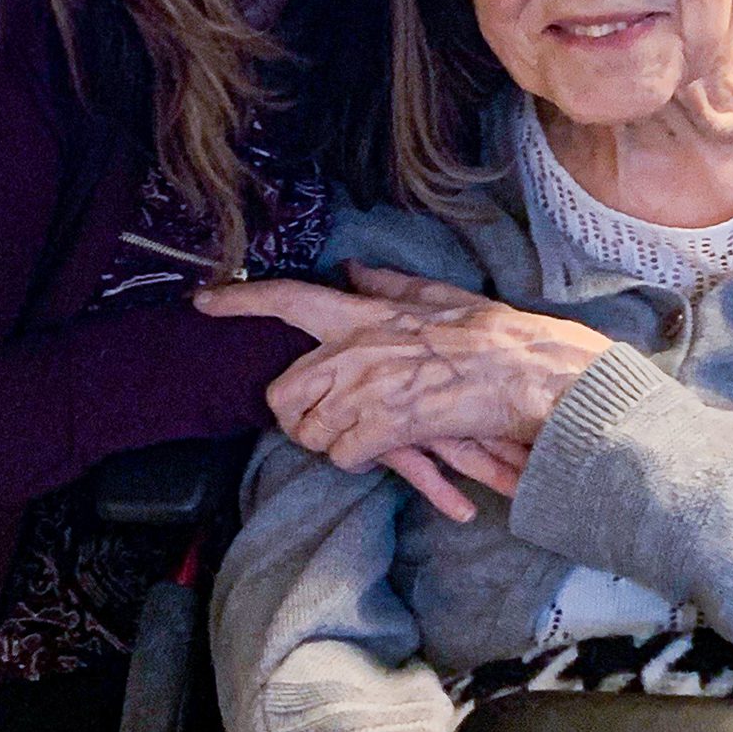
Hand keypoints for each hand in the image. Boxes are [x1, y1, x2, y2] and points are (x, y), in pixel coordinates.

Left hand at [197, 264, 611, 474]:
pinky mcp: (390, 426)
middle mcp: (359, 349)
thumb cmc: (492, 338)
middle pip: (285, 390)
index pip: (291, 299)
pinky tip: (386, 451)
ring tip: (366, 438)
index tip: (202, 302)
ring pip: (312, 431)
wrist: (530, 373)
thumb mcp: (437, 298)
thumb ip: (389, 286)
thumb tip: (353, 270)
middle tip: (324, 423)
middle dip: (297, 415)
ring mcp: (371, 389)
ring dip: (333, 443)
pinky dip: (362, 461)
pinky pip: (346, 455)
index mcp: (366, 315)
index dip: (241, 301)